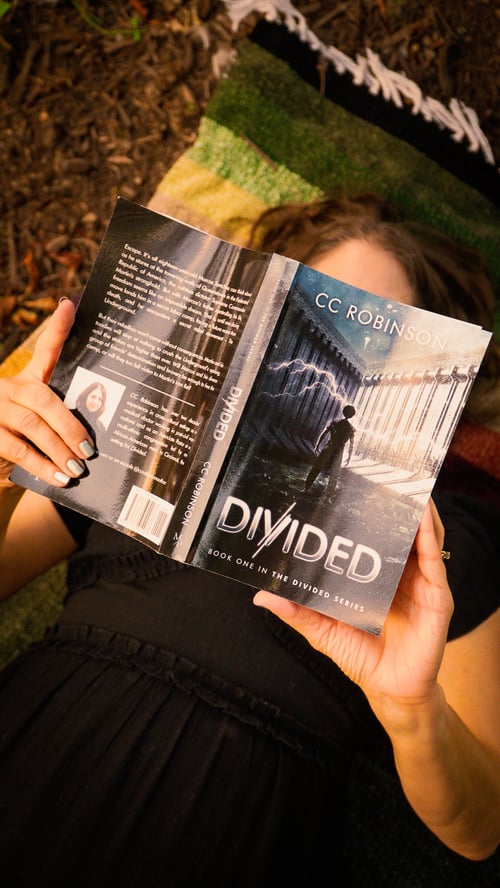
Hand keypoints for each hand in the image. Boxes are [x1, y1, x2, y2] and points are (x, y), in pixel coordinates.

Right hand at [0, 299, 94, 487]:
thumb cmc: (25, 442)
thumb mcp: (42, 427)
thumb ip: (61, 423)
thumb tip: (94, 440)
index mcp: (27, 380)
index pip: (44, 351)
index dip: (56, 328)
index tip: (69, 306)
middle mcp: (9, 388)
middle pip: (43, 398)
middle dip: (70, 425)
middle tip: (90, 449)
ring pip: (31, 424)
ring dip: (58, 449)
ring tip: (78, 468)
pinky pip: (17, 449)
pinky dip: (41, 466)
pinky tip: (58, 478)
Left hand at [254, 500, 452, 713]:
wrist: (391, 691)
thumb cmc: (361, 656)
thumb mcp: (322, 629)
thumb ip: (297, 610)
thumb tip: (260, 595)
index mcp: (377, 575)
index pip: (373, 536)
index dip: (365, 512)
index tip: (350, 486)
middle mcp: (401, 573)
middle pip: (400, 529)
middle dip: (394, 501)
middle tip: (381, 472)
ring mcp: (422, 583)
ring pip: (423, 537)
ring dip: (416, 510)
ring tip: (407, 484)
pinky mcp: (438, 597)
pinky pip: (434, 560)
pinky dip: (429, 537)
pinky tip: (422, 520)